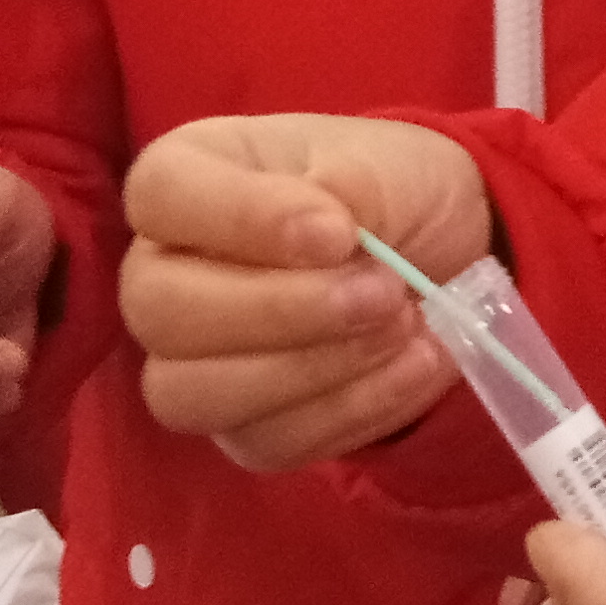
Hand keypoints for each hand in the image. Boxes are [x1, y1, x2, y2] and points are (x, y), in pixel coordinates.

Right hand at [119, 114, 487, 467]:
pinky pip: (265, 441)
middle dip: (283, 311)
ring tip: (403, 326)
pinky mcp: (242, 426)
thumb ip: (342, 187)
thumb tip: (320, 238)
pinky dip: (351, 410)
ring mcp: (190, 360)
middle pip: (160, 312)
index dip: (240, 217)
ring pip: (193, 394)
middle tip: (384, 291)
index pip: (158, 193)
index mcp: (185, 178)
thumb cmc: (394, 193)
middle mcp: (163, 271)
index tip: (338, 232)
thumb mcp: (381, 163)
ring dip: (312, 369)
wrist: (447, 257)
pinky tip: (415, 364)